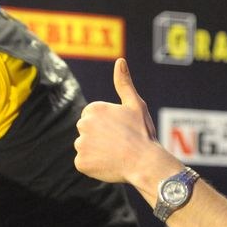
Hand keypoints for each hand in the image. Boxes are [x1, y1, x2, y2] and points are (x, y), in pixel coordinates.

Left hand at [74, 58, 178, 184]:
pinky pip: (84, 163)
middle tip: (119, 143)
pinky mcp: (80, 162)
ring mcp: (80, 144)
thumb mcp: (135, 105)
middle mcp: (82, 124)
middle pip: (87, 131)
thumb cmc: (142, 133)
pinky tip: (109, 164)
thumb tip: (120, 61)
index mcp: (93, 109)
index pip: (92, 117)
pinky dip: (94, 165)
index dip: (107, 125)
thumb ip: (124, 83)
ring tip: (116, 154)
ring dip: (97, 151)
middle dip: (99, 136)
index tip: (120, 130)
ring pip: (85, 147)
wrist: (146, 163)